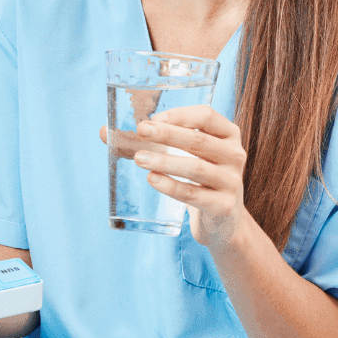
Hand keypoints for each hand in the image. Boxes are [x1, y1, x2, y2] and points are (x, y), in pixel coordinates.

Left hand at [100, 106, 246, 247]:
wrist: (222, 222)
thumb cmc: (197, 180)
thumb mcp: (181, 156)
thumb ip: (146, 144)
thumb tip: (104, 132)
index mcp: (227, 135)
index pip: (206, 115)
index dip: (178, 115)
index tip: (152, 118)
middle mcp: (234, 155)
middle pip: (198, 140)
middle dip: (167, 134)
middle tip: (140, 131)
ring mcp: (231, 181)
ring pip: (195, 167)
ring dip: (165, 161)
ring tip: (139, 159)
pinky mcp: (223, 206)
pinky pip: (194, 194)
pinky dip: (171, 186)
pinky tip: (152, 179)